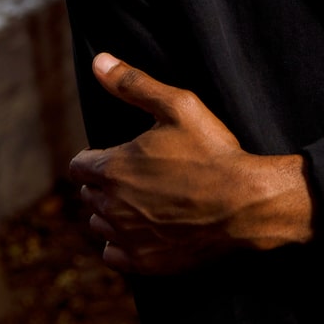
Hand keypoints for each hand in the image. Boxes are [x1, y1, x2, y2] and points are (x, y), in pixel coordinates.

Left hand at [69, 53, 313, 274]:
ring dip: (111, 213)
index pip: (78, 166)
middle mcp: (112, 207)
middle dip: (104, 183)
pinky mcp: (144, 262)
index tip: (114, 155)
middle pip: (88, 195)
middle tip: (135, 174)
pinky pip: (113, 255)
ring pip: (99, 225)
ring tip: (140, 200)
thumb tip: (98, 60)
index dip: (94, 157)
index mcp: (114, 169)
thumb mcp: (177, 105)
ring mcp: (128, 238)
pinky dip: (122, 243)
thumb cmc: (212, 150)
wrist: (245, 202)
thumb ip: (133, 83)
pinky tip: (143, 229)